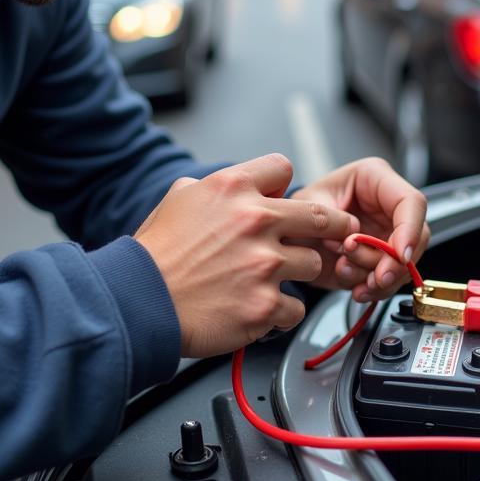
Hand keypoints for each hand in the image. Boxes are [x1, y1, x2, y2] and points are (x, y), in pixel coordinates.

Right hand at [135, 153, 359, 357]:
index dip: (282, 185)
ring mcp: (264, 264)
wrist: (139, 300)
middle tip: (341, 232)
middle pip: (320, 215)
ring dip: (299, 272)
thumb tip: (223, 186)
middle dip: (332, 225)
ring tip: (274, 280)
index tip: (285, 199)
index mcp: (233, 188)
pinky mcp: (265, 305)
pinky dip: (282, 313)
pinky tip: (264, 310)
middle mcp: (255, 220)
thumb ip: (208, 187)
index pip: (283, 168)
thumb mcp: (177, 199)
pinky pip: (296, 308)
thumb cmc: (155, 254)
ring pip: (313, 263)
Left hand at [290, 157, 428, 302]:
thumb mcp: (306, 202)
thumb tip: (355, 238)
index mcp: (375, 179)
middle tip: (372, 277)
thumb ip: (327, 216)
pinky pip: (391, 280)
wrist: (290, 233)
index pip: (410, 201)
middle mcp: (387, 206)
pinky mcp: (381, 259)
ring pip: (404, 263)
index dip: (410, 230)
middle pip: (415, 236)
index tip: (400, 255)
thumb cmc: (299, 207)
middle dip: (394, 263)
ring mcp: (387, 234)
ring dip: (378, 277)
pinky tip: (355, 287)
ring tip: (346, 272)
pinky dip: (374, 290)